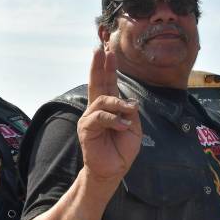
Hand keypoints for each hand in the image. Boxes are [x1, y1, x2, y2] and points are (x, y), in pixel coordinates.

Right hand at [77, 48, 141, 181]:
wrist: (113, 170)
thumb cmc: (122, 149)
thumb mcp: (133, 127)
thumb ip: (129, 112)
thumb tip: (127, 102)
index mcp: (109, 107)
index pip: (108, 83)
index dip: (108, 68)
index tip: (108, 52)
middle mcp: (97, 109)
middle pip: (97, 83)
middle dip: (99, 66)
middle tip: (100, 50)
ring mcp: (90, 118)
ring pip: (103, 100)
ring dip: (118, 104)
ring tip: (129, 113)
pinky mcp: (86, 128)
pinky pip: (100, 117)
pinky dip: (114, 120)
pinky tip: (122, 126)